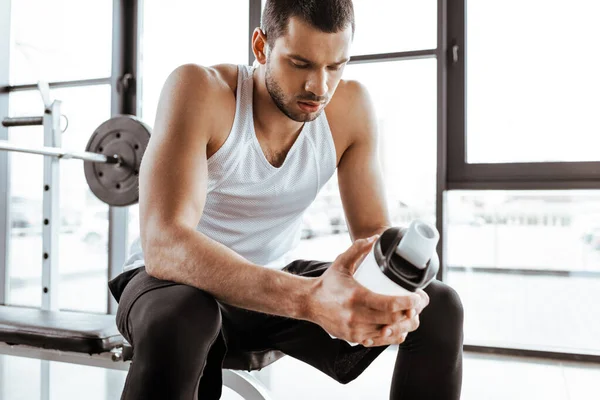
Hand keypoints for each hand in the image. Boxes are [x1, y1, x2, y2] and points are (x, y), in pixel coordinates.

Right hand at [307, 235, 427, 346]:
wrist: (309, 303)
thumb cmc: (328, 282)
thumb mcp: (341, 262)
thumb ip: (358, 249)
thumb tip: (375, 238)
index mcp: (355, 297)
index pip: (389, 304)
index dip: (408, 302)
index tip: (417, 297)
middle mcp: (355, 316)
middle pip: (393, 320)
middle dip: (410, 313)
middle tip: (417, 304)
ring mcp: (355, 330)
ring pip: (389, 333)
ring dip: (404, 325)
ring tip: (410, 314)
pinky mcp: (354, 339)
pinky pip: (380, 341)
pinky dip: (392, 335)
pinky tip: (398, 326)